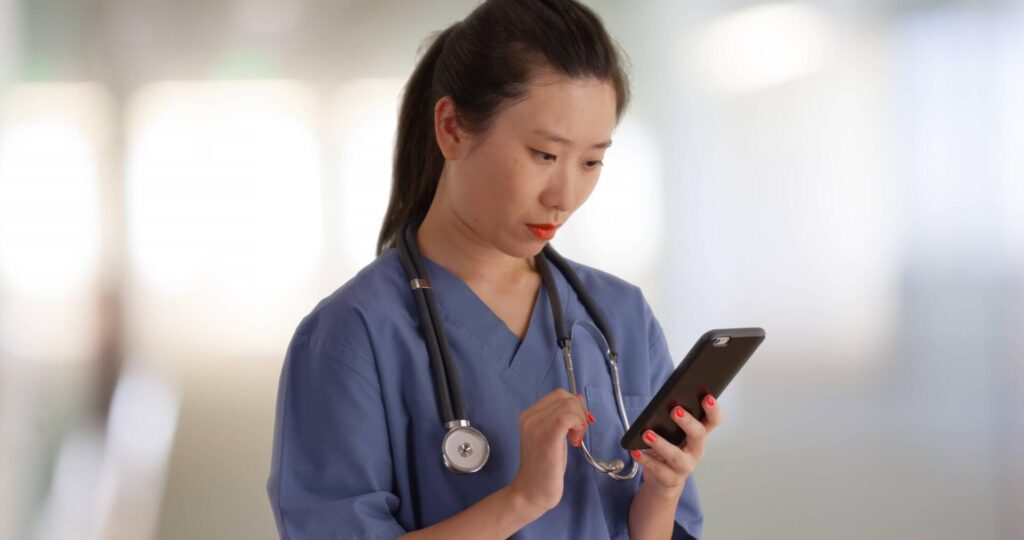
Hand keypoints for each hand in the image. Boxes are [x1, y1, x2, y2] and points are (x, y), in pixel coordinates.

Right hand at [508, 389, 593, 515]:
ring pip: (569, 405)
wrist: (531, 491)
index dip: (574, 406)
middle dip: (579, 412)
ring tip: (575, 439)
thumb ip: (561, 418)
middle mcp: (529, 418)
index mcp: (528, 415)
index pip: (558, 394)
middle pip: (565, 397)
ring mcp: (536, 427)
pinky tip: (575, 441)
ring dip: (580, 421)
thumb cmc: (544, 467)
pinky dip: (578, 425)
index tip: (576, 425)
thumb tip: (578, 400)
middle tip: (578, 434)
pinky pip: (567, 417)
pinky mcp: (546, 438)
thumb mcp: (552, 436)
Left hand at [631, 394, 722, 498]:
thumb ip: (670, 419)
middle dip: (688, 422)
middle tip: (675, 410)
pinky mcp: (671, 479)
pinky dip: (646, 460)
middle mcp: (696, 450)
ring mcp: (685, 466)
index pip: (714, 420)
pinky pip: (658, 470)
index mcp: (699, 434)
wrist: (663, 479)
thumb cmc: (669, 447)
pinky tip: (635, 452)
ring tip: (646, 434)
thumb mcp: (672, 433)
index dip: (713, 410)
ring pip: (676, 456)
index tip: (707, 397)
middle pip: (699, 435)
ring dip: (661, 443)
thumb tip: (659, 404)